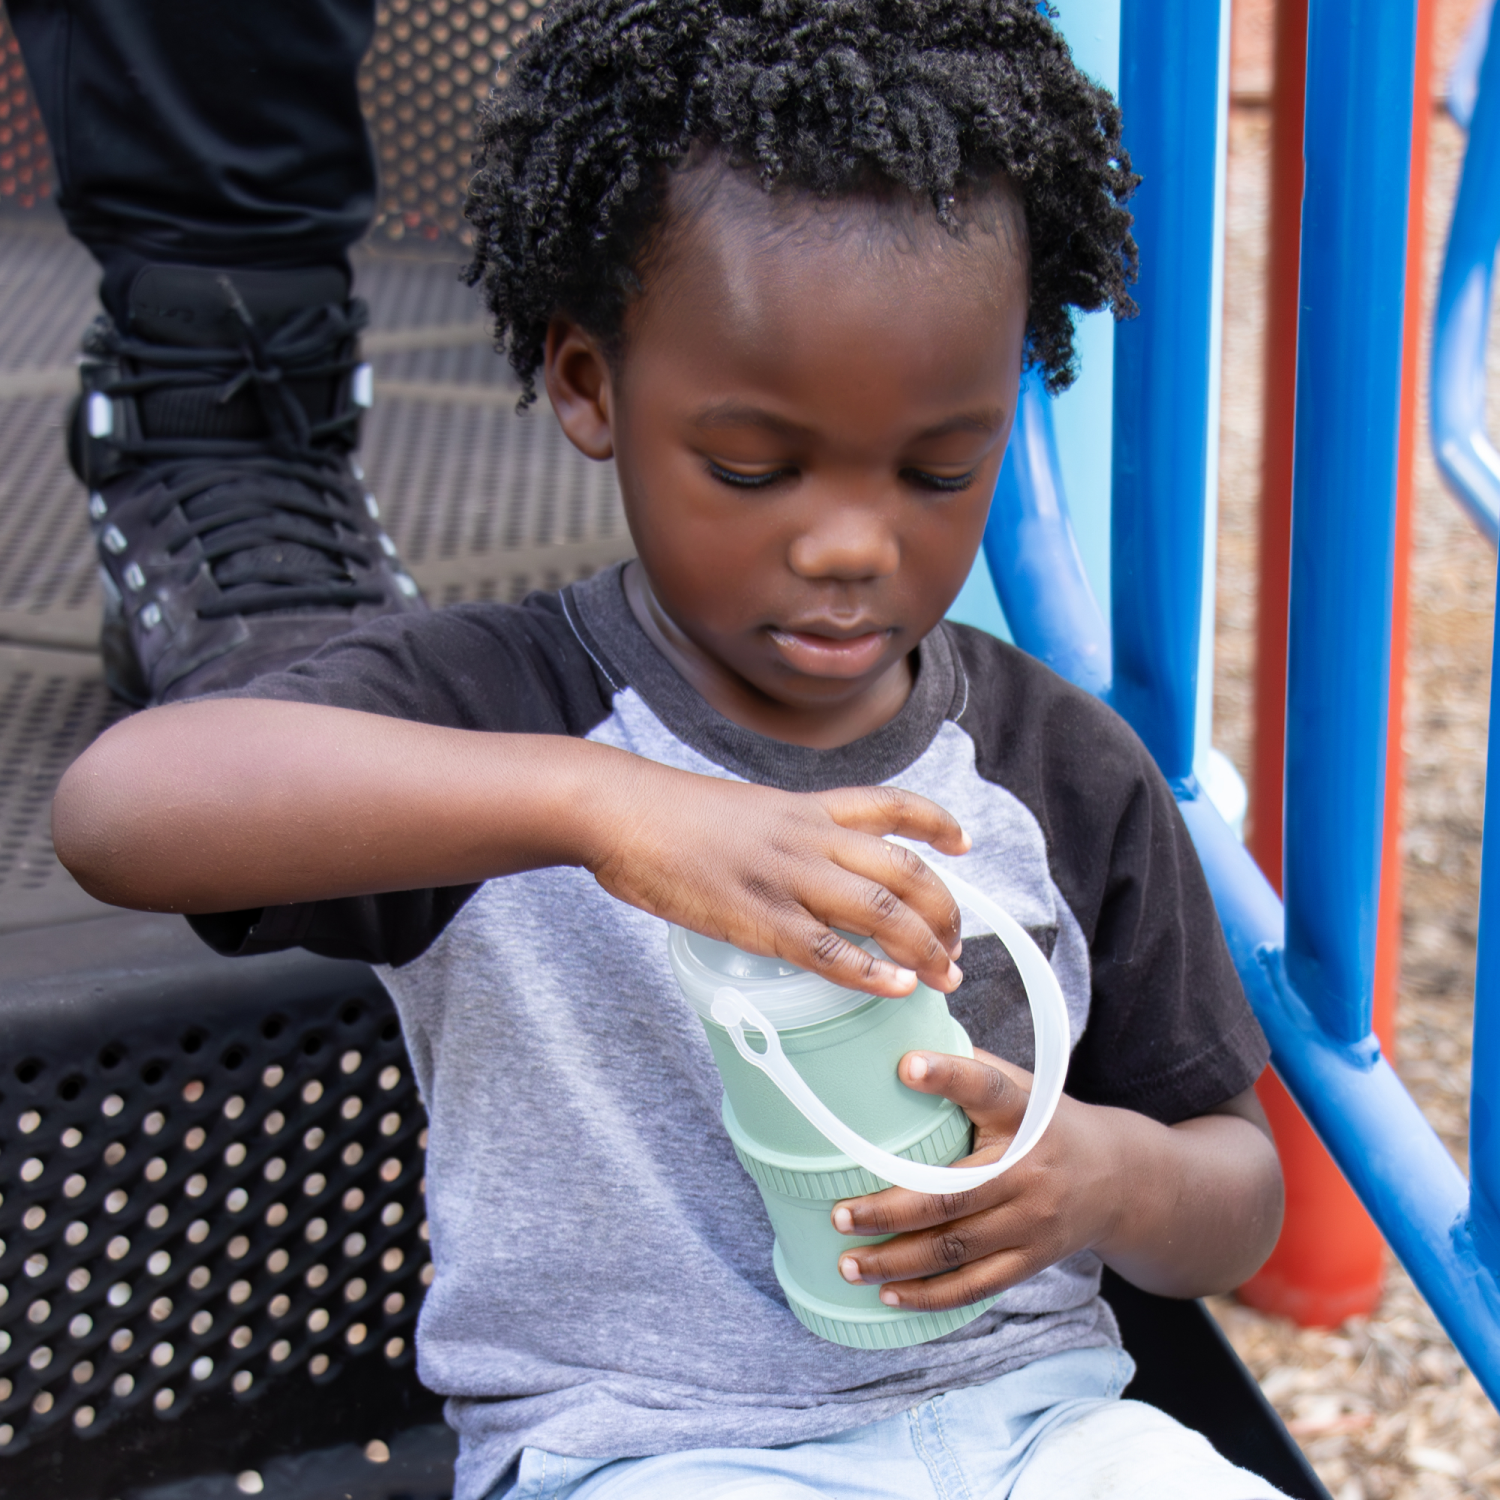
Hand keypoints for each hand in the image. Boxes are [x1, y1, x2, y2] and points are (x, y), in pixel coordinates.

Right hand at [584, 766, 968, 995]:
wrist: (619, 809)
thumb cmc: (667, 813)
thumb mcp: (742, 810)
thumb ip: (780, 836)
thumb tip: (795, 867)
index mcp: (805, 807)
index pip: (892, 806)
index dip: (937, 824)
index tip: (963, 845)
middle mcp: (809, 837)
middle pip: (905, 869)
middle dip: (945, 912)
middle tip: (956, 947)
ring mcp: (787, 877)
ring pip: (882, 911)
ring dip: (924, 947)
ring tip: (944, 977)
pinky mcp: (757, 918)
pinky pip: (828, 951)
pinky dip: (870, 972)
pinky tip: (896, 988)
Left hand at [830, 1048, 1126, 1309]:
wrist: (1120, 1178)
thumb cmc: (1044, 1121)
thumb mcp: (1020, 1085)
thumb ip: (968, 1067)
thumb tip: (892, 1046)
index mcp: (1023, 1113)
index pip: (986, 1089)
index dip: (948, 1075)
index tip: (904, 1065)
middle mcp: (1028, 1170)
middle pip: (952, 1196)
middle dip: (889, 1211)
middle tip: (839, 1214)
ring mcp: (1032, 1222)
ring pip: (956, 1249)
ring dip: (896, 1261)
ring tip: (848, 1264)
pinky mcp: (1031, 1260)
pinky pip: (976, 1286)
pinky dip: (929, 1295)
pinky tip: (888, 1294)